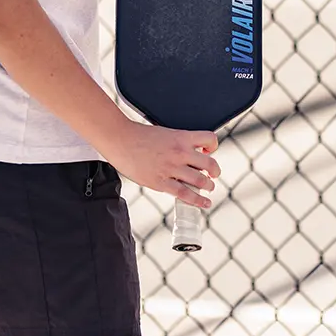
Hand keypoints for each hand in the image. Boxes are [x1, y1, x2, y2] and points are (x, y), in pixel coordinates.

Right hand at [102, 120, 220, 208]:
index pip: (210, 139)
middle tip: (214, 176)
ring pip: (200, 181)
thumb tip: (189, 151)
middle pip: (209, 164)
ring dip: (208, 186)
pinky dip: (197, 200)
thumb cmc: (140, 136)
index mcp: (182, 137)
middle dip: (215, 172)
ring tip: (209, 188)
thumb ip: (178, 142)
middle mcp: (180, 153)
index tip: (209, 152)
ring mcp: (171, 169)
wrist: (121, 140)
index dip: (213, 146)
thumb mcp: (165, 133)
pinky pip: (184, 194)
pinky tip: (204, 202)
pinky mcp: (161, 182)